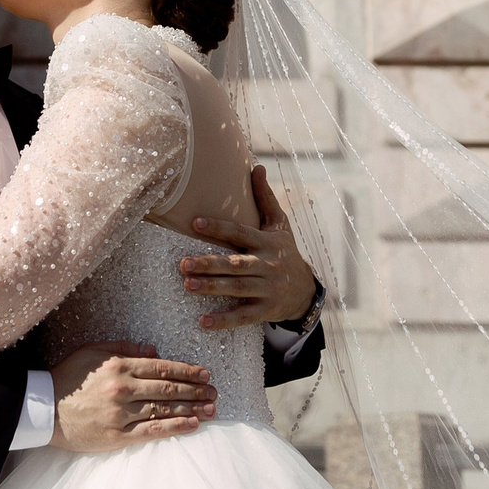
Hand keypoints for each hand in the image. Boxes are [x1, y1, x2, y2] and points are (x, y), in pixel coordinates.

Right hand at [52, 342, 216, 452]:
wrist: (42, 409)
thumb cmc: (67, 378)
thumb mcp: (92, 352)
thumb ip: (123, 348)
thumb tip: (154, 349)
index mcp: (119, 366)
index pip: (162, 367)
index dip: (187, 370)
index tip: (205, 374)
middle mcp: (123, 388)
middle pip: (169, 388)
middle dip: (196, 390)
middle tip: (214, 392)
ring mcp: (121, 413)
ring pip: (165, 409)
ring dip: (192, 409)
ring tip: (211, 409)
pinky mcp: (116, 435)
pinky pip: (152, 432)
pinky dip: (175, 428)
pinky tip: (192, 425)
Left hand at [180, 164, 319, 329]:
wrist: (306, 291)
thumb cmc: (285, 252)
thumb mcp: (279, 225)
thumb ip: (265, 198)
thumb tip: (257, 166)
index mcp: (267, 242)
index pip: (240, 233)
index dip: (219, 227)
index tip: (194, 222)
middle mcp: (267, 265)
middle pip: (236, 264)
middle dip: (209, 264)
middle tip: (183, 263)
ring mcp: (267, 289)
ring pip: (237, 289)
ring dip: (212, 288)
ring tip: (187, 285)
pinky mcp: (266, 310)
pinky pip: (243, 316)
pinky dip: (224, 320)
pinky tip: (202, 322)